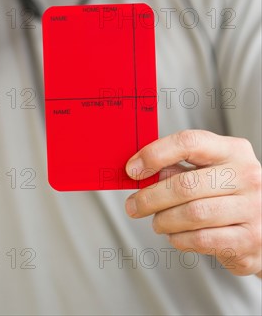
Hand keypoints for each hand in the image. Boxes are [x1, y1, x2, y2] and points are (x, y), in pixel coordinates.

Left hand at [124, 130, 261, 276]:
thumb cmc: (229, 193)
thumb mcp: (210, 170)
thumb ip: (179, 168)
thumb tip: (141, 172)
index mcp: (233, 150)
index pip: (189, 142)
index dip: (155, 154)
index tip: (132, 169)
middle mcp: (247, 176)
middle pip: (185, 184)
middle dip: (150, 197)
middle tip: (134, 205)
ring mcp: (253, 208)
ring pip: (192, 214)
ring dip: (164, 220)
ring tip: (158, 222)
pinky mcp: (250, 240)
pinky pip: (202, 239)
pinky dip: (180, 239)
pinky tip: (176, 235)